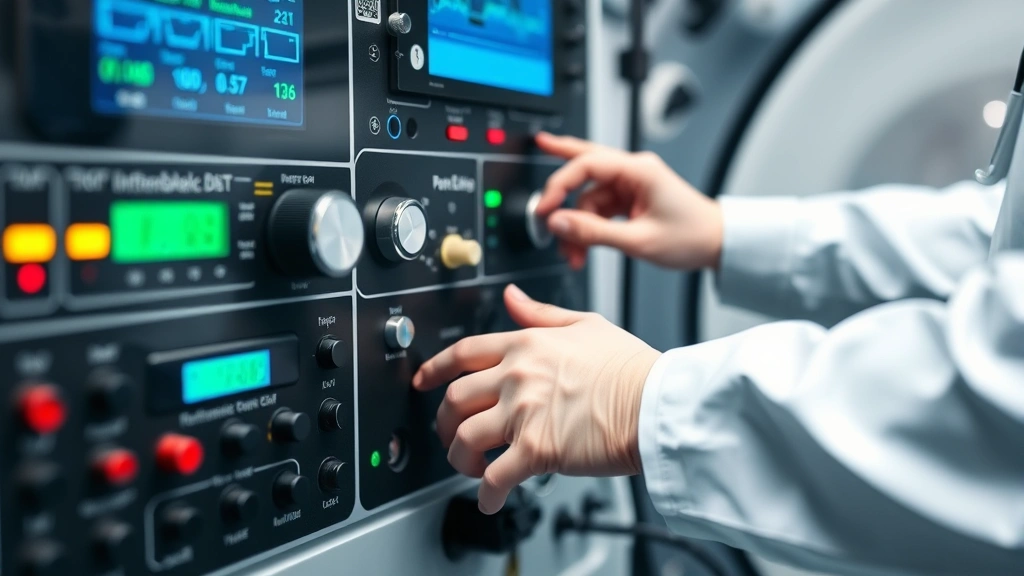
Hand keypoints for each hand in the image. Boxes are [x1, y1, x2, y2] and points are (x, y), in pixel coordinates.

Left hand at [412, 284, 659, 513]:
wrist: (656, 404)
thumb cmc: (631, 368)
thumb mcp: (585, 324)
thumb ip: (541, 314)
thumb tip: (511, 297)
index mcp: (525, 344)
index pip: (463, 353)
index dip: (435, 369)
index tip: (424, 381)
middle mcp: (516, 375)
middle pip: (454, 399)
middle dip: (445, 420)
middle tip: (451, 433)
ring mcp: (522, 413)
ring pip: (463, 438)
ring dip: (459, 458)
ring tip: (472, 468)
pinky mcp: (535, 449)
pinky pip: (494, 477)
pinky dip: (487, 493)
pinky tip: (491, 499)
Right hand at [535, 132, 723, 270]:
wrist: (718, 244)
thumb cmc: (691, 236)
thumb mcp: (638, 240)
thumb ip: (593, 232)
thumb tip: (559, 223)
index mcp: (638, 170)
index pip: (586, 165)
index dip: (560, 185)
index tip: (545, 209)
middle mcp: (633, 172)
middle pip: (586, 160)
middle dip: (562, 164)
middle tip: (537, 145)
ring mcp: (632, 186)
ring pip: (589, 198)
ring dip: (577, 225)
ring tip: (573, 254)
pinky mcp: (631, 200)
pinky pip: (600, 209)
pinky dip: (589, 228)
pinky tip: (582, 246)